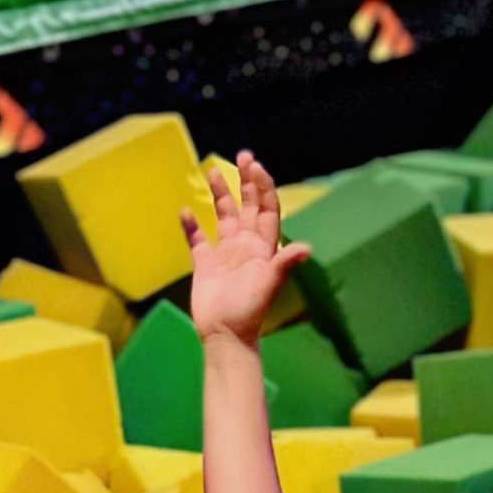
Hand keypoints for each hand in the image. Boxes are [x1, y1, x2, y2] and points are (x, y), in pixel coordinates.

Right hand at [181, 150, 311, 349]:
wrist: (226, 336)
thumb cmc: (249, 312)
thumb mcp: (268, 285)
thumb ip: (284, 264)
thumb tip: (307, 249)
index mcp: (263, 247)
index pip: (267, 210)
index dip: (263, 187)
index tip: (255, 167)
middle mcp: (245, 246)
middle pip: (248, 207)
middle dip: (246, 181)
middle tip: (242, 156)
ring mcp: (225, 254)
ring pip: (223, 217)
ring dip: (220, 195)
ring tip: (213, 172)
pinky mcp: (205, 265)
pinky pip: (197, 240)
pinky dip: (192, 226)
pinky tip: (186, 211)